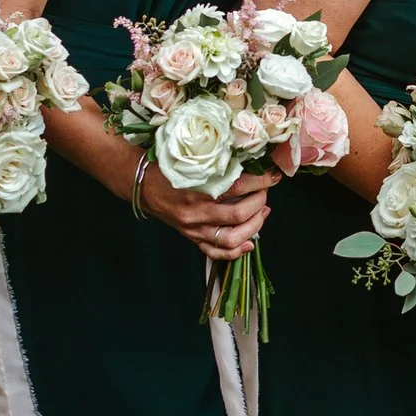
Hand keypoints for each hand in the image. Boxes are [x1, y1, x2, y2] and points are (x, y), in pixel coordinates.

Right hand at [138, 164, 276, 258]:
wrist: (142, 185)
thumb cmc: (168, 169)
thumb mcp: (193, 162)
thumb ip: (218, 167)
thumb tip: (251, 165)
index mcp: (197, 189)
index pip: (238, 187)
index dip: (260, 181)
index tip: (273, 175)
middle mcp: (196, 212)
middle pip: (238, 214)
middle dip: (259, 202)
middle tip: (265, 192)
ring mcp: (193, 229)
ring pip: (231, 238)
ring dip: (254, 226)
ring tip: (262, 211)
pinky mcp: (191, 238)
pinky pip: (216, 252)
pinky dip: (236, 251)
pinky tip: (250, 242)